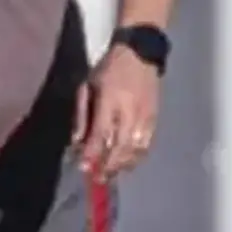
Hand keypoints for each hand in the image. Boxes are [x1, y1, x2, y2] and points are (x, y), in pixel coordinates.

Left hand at [72, 44, 160, 181]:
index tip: (82, 168)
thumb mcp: (87, 85)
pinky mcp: (155, 117)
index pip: (100, 134)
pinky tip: (127, 162)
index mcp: (109, 100)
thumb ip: (82, 115)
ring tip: (111, 173)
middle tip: (97, 179)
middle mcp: (129, 111)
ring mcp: (145, 116)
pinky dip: (137, 157)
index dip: (91, 154)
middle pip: (120, 147)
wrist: (140, 52)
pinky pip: (147, 144)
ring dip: (122, 165)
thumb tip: (76, 142)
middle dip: (108, 166)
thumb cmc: (109, 68)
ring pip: (136, 149)